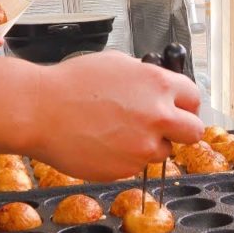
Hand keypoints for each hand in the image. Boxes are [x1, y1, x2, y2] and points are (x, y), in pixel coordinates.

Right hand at [24, 51, 203, 180]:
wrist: (39, 111)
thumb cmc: (70, 85)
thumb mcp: (116, 63)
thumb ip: (146, 77)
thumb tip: (158, 86)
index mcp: (158, 85)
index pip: (194, 98)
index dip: (186, 104)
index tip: (180, 108)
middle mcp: (158, 116)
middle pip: (194, 131)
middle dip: (182, 130)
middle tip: (164, 128)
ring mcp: (143, 146)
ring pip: (163, 151)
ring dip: (149, 144)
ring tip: (119, 132)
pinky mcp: (126, 168)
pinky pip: (136, 165)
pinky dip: (125, 157)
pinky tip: (104, 143)